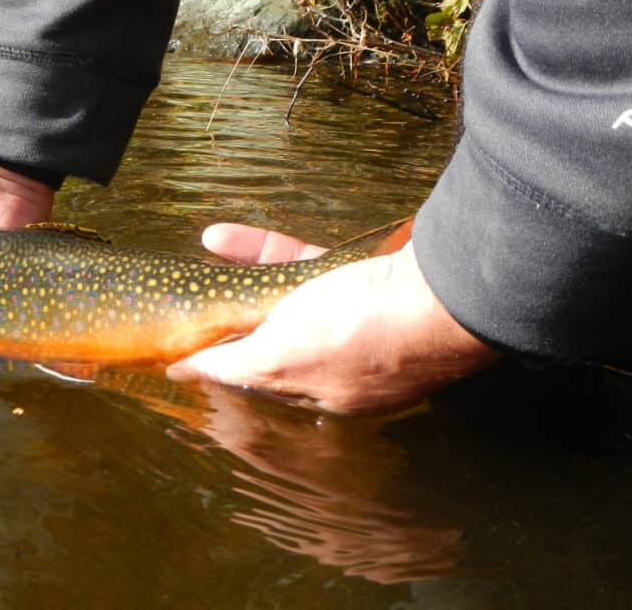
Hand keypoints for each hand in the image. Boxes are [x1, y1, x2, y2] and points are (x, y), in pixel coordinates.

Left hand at [167, 223, 499, 415]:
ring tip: (209, 252)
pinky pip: (308, 264)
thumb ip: (235, 367)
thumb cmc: (359, 334)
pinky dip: (269, 250)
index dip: (228, 361)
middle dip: (237, 316)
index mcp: (332, 396)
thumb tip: (187, 372)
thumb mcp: (282, 360)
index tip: (187, 346)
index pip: (267, 382)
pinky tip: (227, 237)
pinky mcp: (369, 276)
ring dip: (246, 274)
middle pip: (279, 337)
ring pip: (291, 297)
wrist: (444, 287)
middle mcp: (349, 362)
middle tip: (196, 298)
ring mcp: (363, 317)